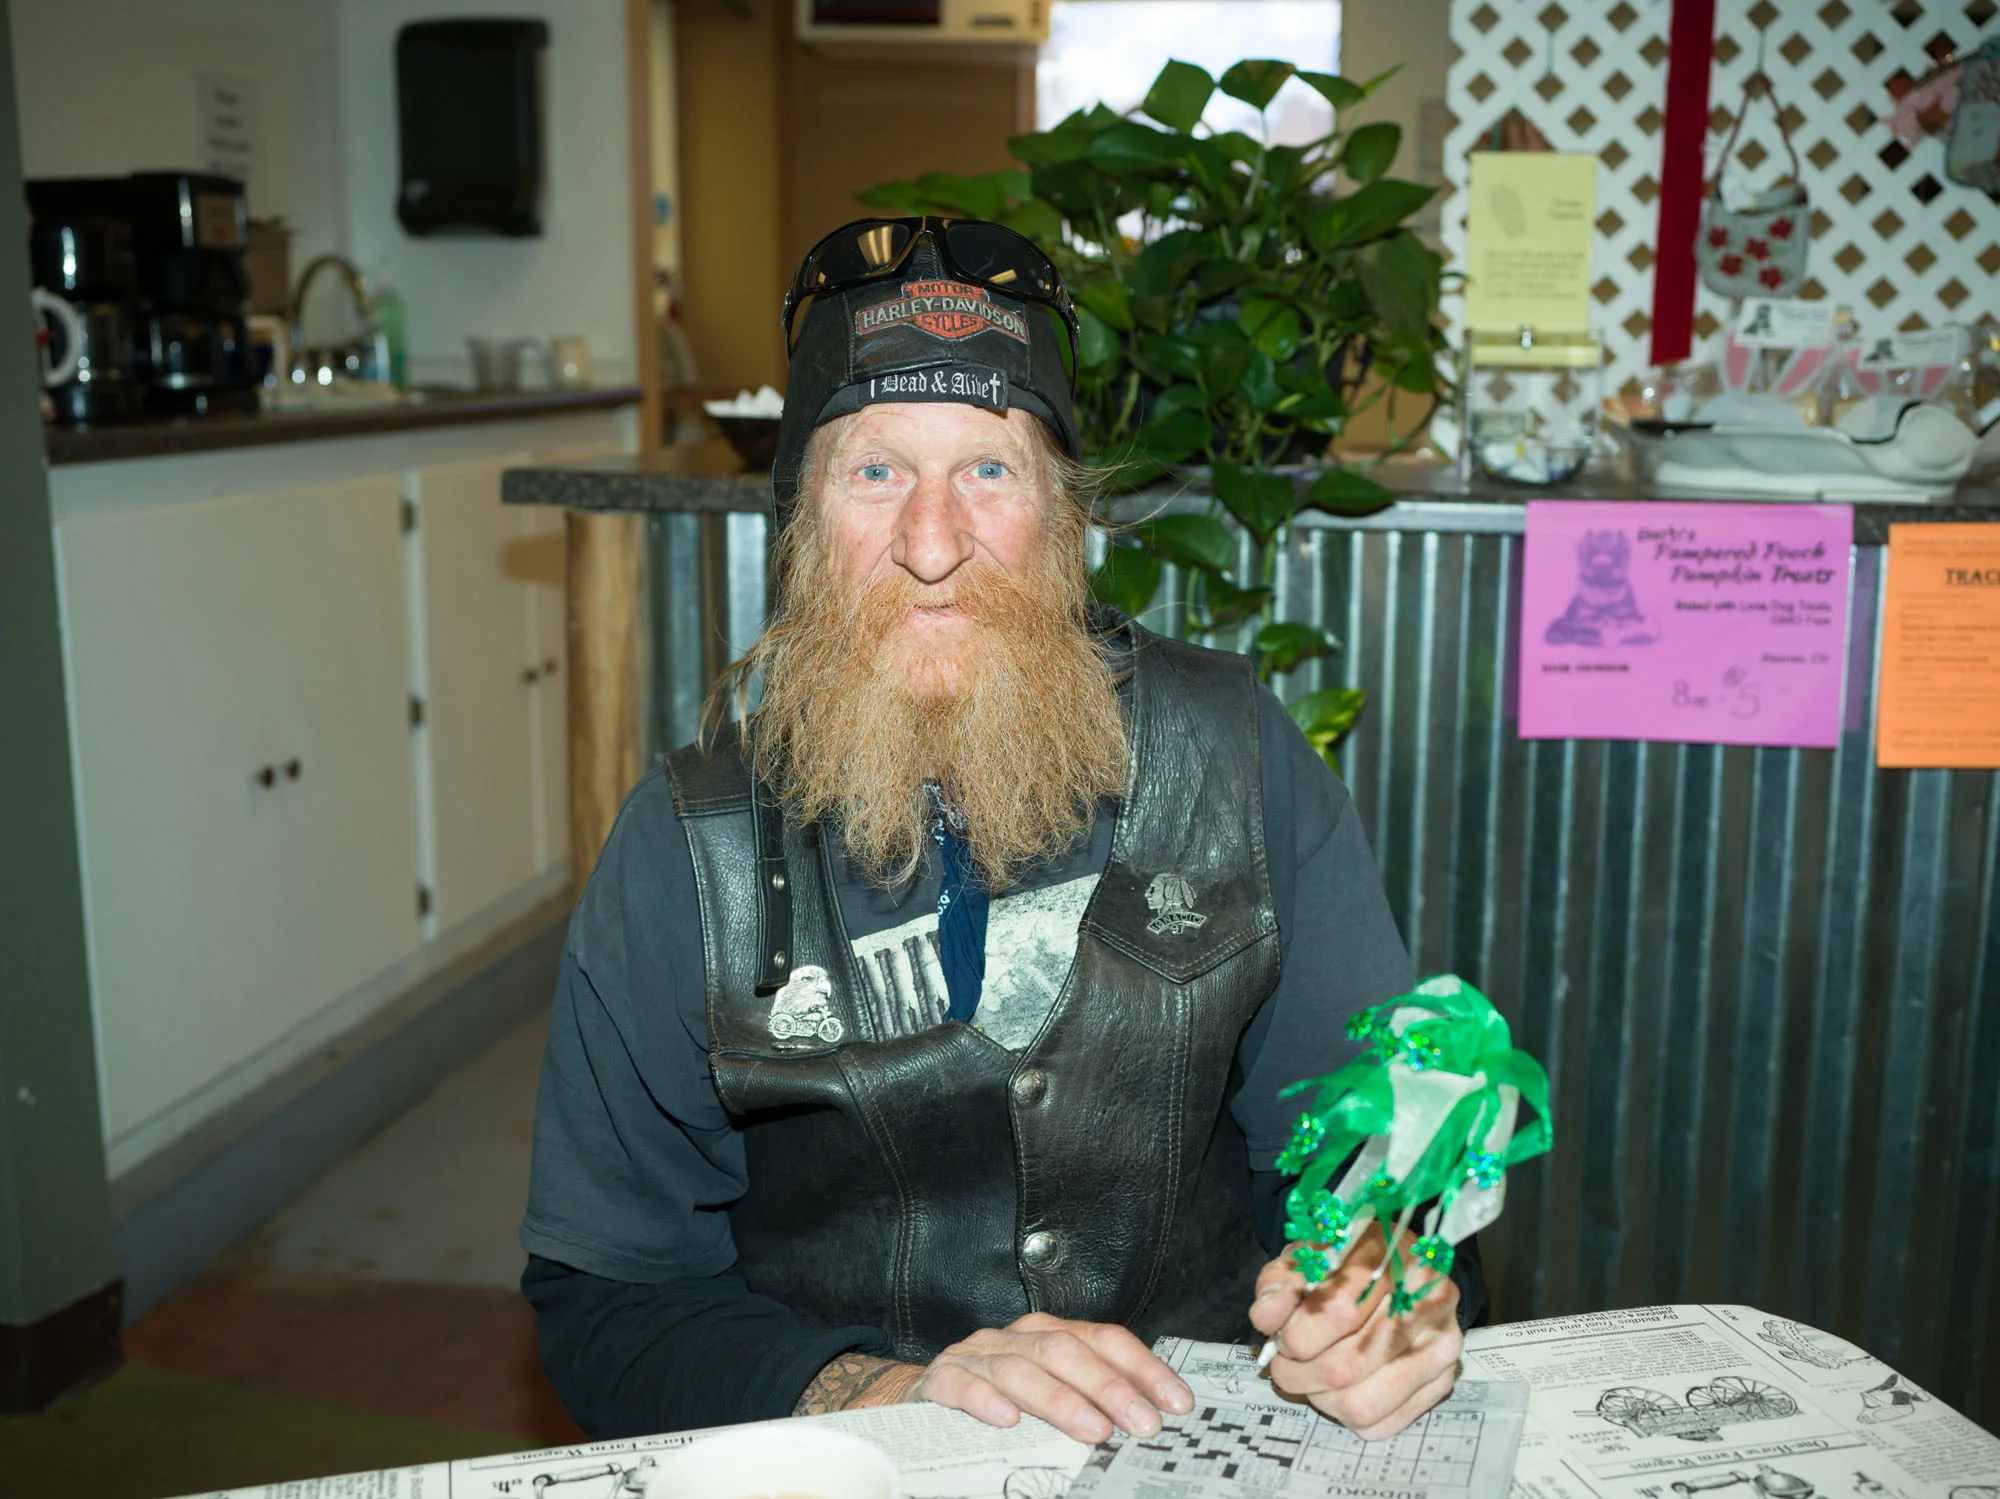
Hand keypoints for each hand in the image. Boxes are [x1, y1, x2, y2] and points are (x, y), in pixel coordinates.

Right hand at [907, 1311, 1195, 1443]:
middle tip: (1142, 1423)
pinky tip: (1008, 1420)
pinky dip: (985, 1400)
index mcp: (1047, 1335)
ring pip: (1021, 1368)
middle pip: (1066, 1350)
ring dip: (1060, 1400)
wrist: (921, 1401)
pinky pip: (962, 1385)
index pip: (1104, 1339)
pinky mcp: (940, 1380)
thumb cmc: (997, 1402)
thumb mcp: (1047, 1397)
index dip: (1144, 1367)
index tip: (1177, 1402)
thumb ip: (1089, 1403)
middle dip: (1110, 1386)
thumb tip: (1150, 1423)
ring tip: (1093, 1430)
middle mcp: (1014, 1338)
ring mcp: (976, 1357)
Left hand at [1249, 1221, 1462, 1439]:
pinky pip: (1381, 1423)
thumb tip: (1266, 1318)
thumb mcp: (1306, 1258)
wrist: (1399, 1269)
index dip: (1297, 1334)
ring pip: (1361, 1403)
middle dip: (1299, 1373)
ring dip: (1320, 1399)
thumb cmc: (1345, 1264)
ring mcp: (1441, 1343)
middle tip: (1286, 1364)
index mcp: (1391, 1254)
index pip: (1338, 1309)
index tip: (1280, 1338)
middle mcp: (1427, 1298)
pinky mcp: (1444, 1380)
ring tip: (1311, 1378)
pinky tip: (1340, 1388)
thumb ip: (1281, 1284)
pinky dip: (1347, 1415)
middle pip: (1346, 1365)